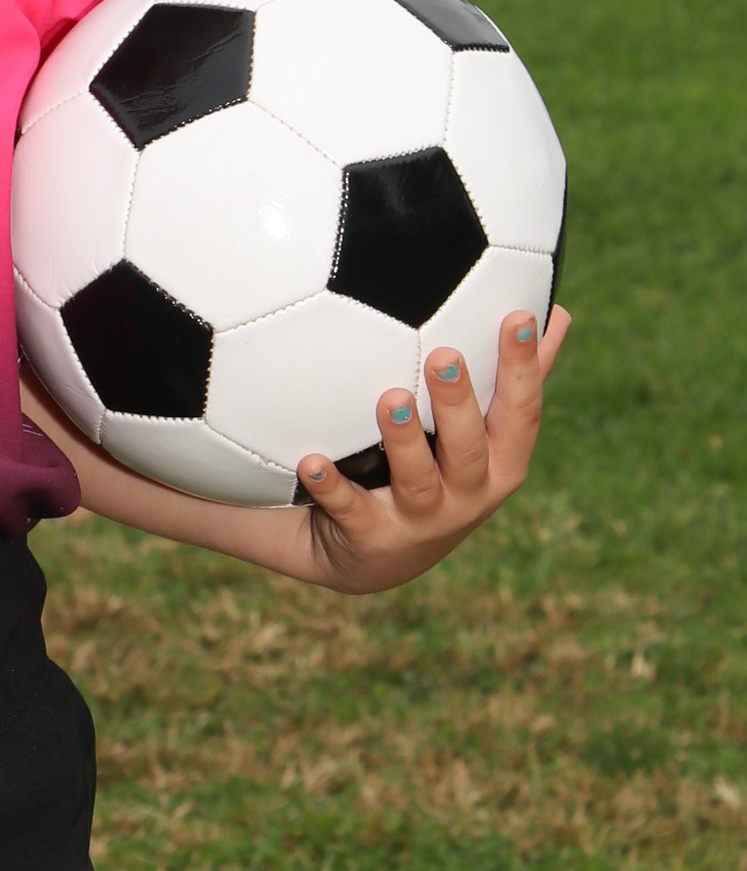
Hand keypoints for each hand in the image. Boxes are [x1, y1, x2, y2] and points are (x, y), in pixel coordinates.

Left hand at [294, 305, 569, 592]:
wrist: (377, 556)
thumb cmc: (442, 475)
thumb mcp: (484, 436)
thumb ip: (513, 380)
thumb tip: (558, 313)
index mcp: (500, 464)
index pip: (521, 413)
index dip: (523, 367)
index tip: (516, 317)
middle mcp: (468, 496)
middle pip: (469, 449)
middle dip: (459, 403)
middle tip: (444, 355)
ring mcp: (420, 520)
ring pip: (416, 480)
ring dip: (403, 439)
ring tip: (391, 398)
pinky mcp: (372, 535)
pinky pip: (350, 509)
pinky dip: (332, 486)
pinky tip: (313, 461)